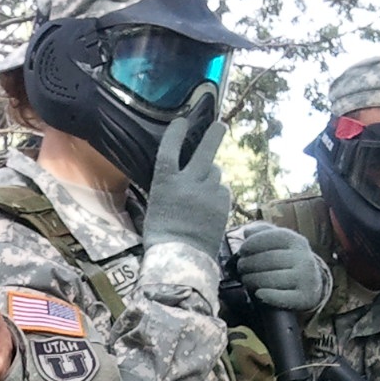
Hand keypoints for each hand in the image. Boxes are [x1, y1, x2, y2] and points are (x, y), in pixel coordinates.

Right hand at [135, 104, 231, 257]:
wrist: (181, 259)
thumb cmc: (161, 236)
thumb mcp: (156, 206)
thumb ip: (169, 188)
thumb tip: (180, 177)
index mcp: (165, 182)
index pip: (170, 149)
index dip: (176, 133)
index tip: (182, 121)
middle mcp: (188, 182)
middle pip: (204, 150)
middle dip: (214, 135)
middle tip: (220, 125)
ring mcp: (208, 192)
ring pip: (215, 173)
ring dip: (211, 175)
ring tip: (203, 191)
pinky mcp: (223, 204)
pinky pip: (222, 191)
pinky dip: (218, 194)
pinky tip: (210, 207)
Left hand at [234, 222, 326, 311]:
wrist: (309, 284)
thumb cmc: (285, 259)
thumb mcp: (278, 242)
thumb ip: (262, 231)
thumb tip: (247, 231)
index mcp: (297, 242)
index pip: (273, 237)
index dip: (253, 243)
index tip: (242, 251)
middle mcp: (305, 258)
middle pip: (269, 259)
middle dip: (248, 264)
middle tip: (240, 268)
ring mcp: (307, 279)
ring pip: (272, 279)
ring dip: (252, 280)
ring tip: (246, 279)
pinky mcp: (305, 297)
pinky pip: (282, 298)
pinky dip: (268, 296)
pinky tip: (259, 294)